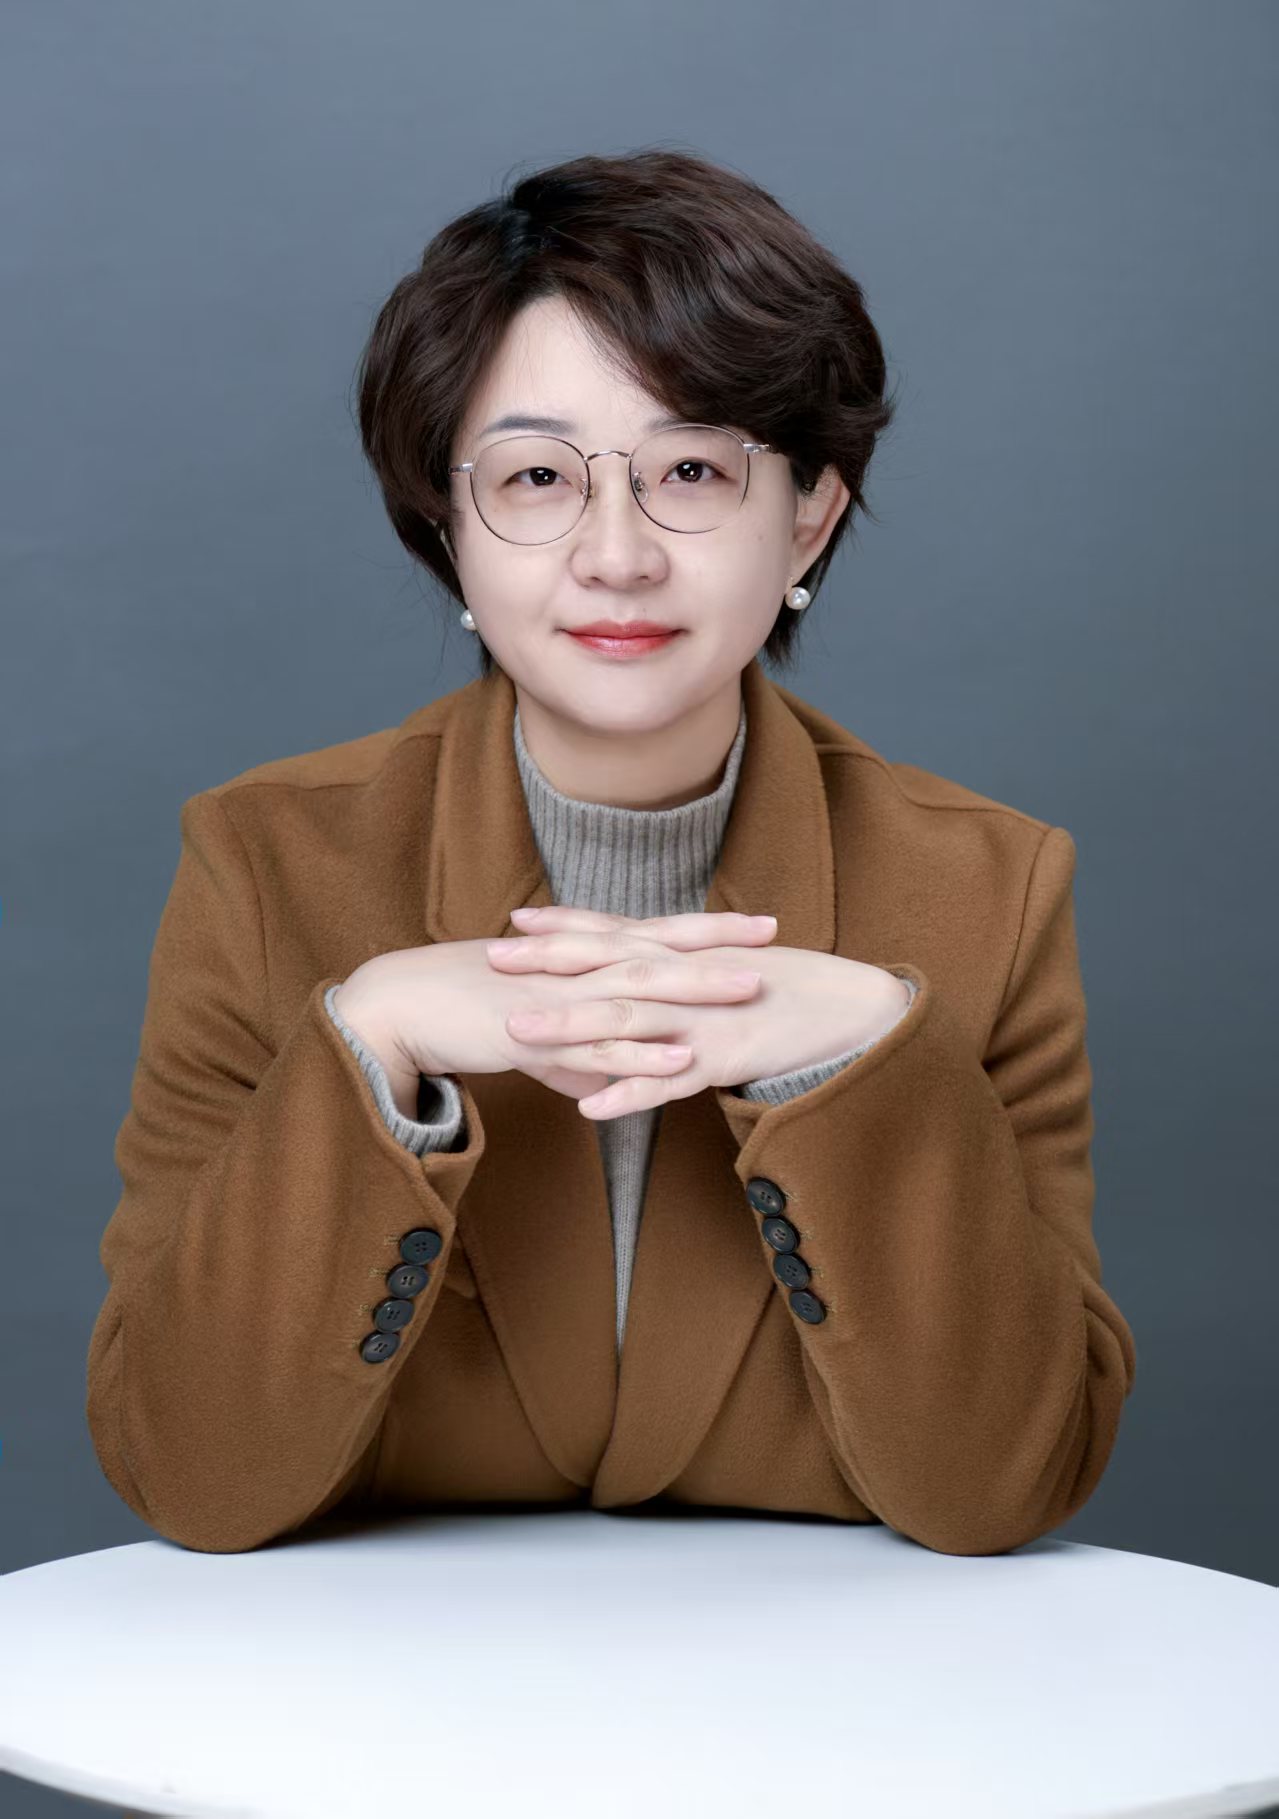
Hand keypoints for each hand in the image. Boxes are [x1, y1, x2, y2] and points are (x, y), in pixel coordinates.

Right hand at [331, 910, 782, 1108]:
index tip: (754, 924)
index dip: (703, 930)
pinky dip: (644, 1052)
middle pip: (657, 949)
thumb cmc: (458, 1015)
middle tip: (773, 935)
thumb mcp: (525, 1034)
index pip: (651, 934)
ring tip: (750, 990)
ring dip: (696, 990)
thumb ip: (568, 1058)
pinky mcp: (538, 1033)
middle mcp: (572, 966)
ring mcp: (558, 997)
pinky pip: (599, 1045)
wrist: (396, 1009)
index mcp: (572, 958)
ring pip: (639, 990)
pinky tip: (684, 1058)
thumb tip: (599, 1088)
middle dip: (717, 944)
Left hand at [487, 904, 910, 1119]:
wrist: (856, 1010)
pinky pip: (670, 1080)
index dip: (565, 927)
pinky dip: (630, 1092)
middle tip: (492, 960)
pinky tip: (589, 1109)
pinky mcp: (725, 1056)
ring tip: (516, 1034)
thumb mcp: (732, 971)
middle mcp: (690, 978)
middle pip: (608, 966)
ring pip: (628, 1020)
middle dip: (548, 964)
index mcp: (689, 956)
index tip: (514, 923)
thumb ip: (688, 972)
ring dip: (570, 1027)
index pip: (617, 934)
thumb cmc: (794, 993)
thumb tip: (652, 974)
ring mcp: (704, 1017)